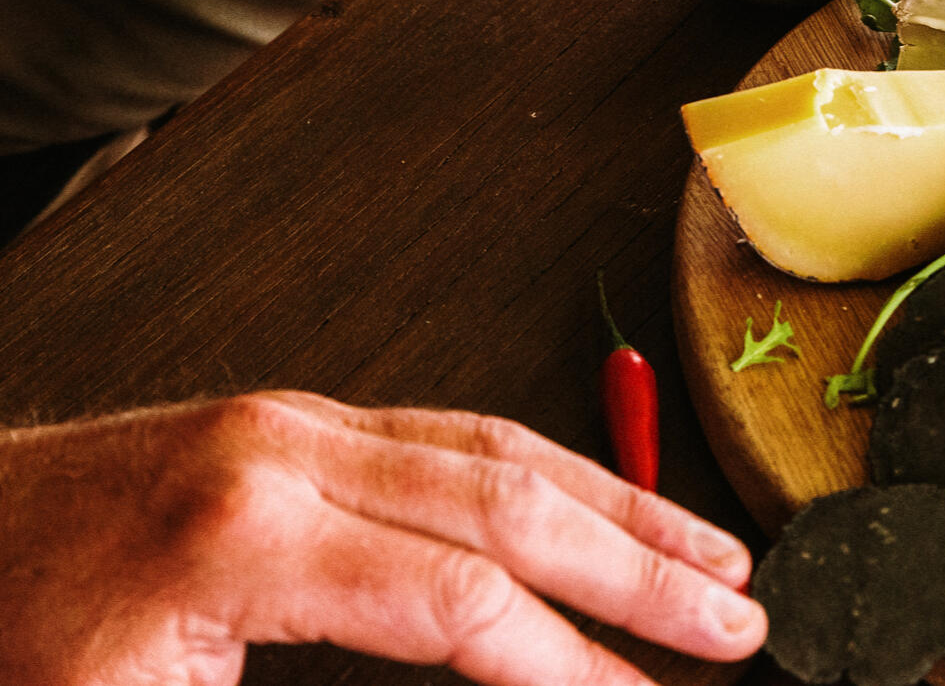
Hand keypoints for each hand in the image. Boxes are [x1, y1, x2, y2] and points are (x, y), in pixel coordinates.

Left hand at [0, 392, 764, 685]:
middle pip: (508, 498)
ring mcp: (296, 422)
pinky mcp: (297, 425)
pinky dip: (547, 476)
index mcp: (244, 529)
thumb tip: (485, 666)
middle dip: (638, 565)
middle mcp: (288, 448)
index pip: (458, 599)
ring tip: (707, 556)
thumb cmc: (10, 647)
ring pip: (498, 448)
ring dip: (616, 504)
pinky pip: (455, 436)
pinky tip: (597, 507)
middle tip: (734, 620)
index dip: (569, 666)